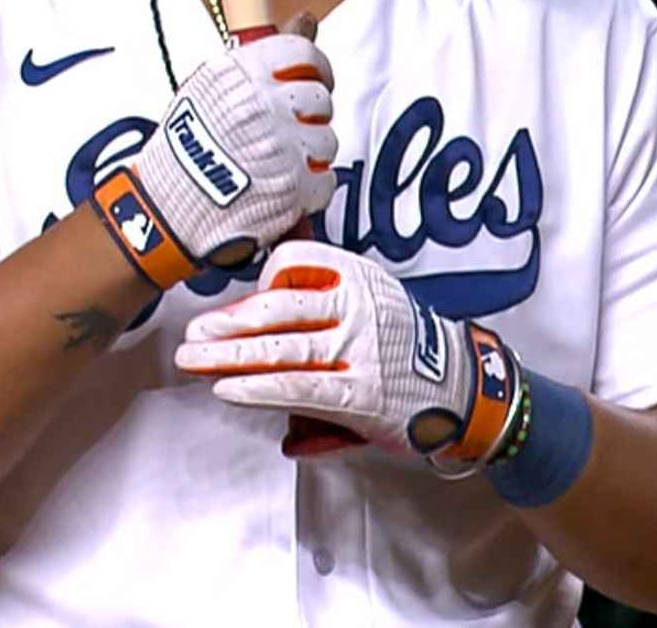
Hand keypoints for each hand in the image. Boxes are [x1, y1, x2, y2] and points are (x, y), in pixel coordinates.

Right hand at [90, 14, 337, 288]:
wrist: (167, 207)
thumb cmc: (186, 146)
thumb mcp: (212, 86)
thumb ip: (263, 54)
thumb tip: (307, 18)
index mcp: (239, 74)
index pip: (304, 52)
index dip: (314, 67)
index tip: (310, 79)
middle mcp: (262, 105)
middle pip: (320, 97)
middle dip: (308, 114)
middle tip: (285, 129)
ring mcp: (280, 146)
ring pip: (327, 140)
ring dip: (309, 153)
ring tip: (278, 162)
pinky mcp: (293, 186)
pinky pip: (325, 179)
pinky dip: (309, 188)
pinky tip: (282, 187)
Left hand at [175, 240, 518, 463]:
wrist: (464, 386)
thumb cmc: (408, 347)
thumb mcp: (373, 301)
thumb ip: (319, 302)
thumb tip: (259, 313)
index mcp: (358, 275)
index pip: (294, 261)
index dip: (258, 283)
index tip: (237, 306)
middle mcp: (358, 306)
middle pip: (277, 308)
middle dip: (226, 323)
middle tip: (191, 334)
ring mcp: (359, 349)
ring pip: (280, 347)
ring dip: (228, 355)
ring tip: (192, 360)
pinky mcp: (361, 394)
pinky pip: (298, 386)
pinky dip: (257, 388)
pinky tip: (227, 389)